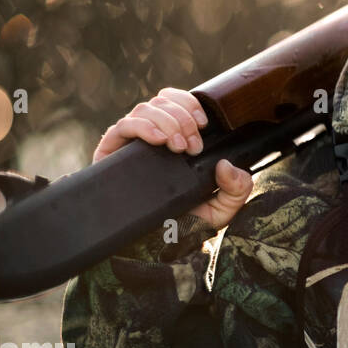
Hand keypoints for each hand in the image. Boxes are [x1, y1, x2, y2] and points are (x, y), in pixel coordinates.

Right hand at [93, 88, 252, 230]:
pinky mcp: (110, 153)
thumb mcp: (222, 208)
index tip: (205, 124)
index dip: (191, 104)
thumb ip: (237, 188)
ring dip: (167, 122)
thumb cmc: (186, 222)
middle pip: (163, 101)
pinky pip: (122, 126)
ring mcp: (131, 144)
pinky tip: (157, 140)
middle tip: (192, 147)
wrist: (152, 245)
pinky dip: (142, 126)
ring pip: (145, 109)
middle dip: (182, 118)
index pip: (179, 102)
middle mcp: (153, 136)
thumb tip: (227, 165)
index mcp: (176, 138)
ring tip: (178, 147)